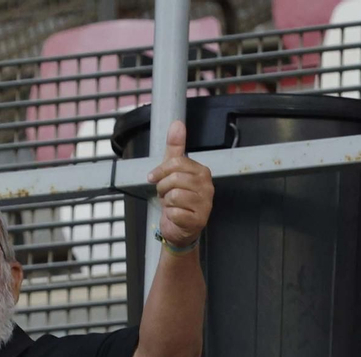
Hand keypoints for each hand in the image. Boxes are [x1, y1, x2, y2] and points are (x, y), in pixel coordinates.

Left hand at [146, 120, 212, 246]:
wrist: (179, 228)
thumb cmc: (177, 200)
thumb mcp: (173, 171)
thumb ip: (175, 148)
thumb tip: (177, 124)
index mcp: (202, 172)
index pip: (177, 163)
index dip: (160, 171)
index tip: (153, 177)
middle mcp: (207, 187)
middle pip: (174, 179)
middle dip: (163, 188)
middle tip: (165, 194)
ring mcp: (205, 204)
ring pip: (174, 196)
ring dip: (167, 202)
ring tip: (171, 204)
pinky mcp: (199, 220)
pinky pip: (175, 212)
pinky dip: (170, 215)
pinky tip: (176, 216)